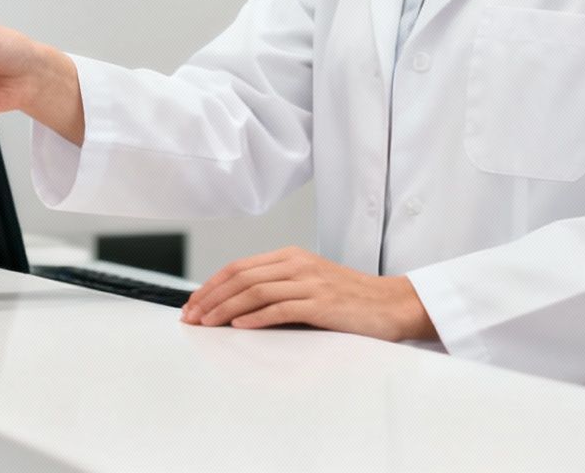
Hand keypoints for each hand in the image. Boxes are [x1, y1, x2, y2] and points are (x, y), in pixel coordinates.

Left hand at [179, 246, 436, 340]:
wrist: (393, 304)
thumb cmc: (350, 298)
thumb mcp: (310, 283)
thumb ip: (278, 287)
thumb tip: (237, 306)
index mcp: (291, 257)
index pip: (239, 267)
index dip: (211, 284)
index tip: (193, 303)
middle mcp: (297, 265)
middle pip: (241, 276)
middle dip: (210, 297)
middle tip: (191, 316)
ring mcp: (310, 283)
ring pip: (255, 291)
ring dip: (225, 308)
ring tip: (207, 322)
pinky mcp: (322, 303)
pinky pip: (281, 308)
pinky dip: (256, 316)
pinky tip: (239, 326)